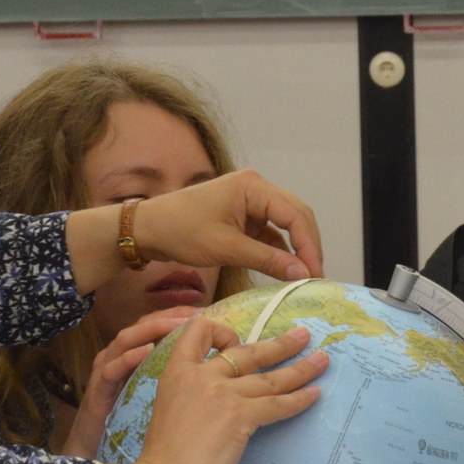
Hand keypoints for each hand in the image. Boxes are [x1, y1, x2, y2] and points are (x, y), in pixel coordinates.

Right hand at [57, 308, 197, 459]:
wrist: (94, 454)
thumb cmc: (126, 424)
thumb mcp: (153, 394)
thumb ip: (172, 376)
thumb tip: (210, 365)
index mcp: (132, 356)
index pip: (155, 325)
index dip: (178, 315)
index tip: (204, 311)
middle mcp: (116, 357)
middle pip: (141, 326)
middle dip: (168, 317)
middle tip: (194, 315)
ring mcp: (104, 372)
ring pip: (124, 340)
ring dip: (151, 330)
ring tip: (175, 325)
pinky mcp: (96, 393)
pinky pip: (110, 370)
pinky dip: (127, 359)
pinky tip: (145, 352)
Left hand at [67, 170, 322, 295]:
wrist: (147, 229)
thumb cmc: (181, 232)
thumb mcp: (226, 248)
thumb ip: (267, 260)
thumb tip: (302, 274)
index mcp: (253, 186)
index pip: (296, 214)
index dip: (310, 245)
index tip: (316, 273)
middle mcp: (256, 187)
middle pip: (296, 215)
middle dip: (308, 246)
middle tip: (316, 276)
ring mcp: (250, 201)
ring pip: (286, 224)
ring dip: (295, 249)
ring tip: (305, 276)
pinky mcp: (243, 215)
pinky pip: (269, 232)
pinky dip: (278, 250)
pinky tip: (285, 270)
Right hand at [117, 318, 326, 463]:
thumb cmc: (161, 459)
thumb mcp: (169, 411)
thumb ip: (193, 399)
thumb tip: (218, 407)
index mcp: (176, 372)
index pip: (198, 330)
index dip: (221, 331)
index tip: (236, 343)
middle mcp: (201, 375)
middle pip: (248, 351)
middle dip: (280, 343)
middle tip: (303, 336)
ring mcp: (222, 393)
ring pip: (270, 376)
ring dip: (301, 367)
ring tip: (323, 359)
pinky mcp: (240, 416)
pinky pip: (277, 403)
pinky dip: (300, 399)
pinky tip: (315, 394)